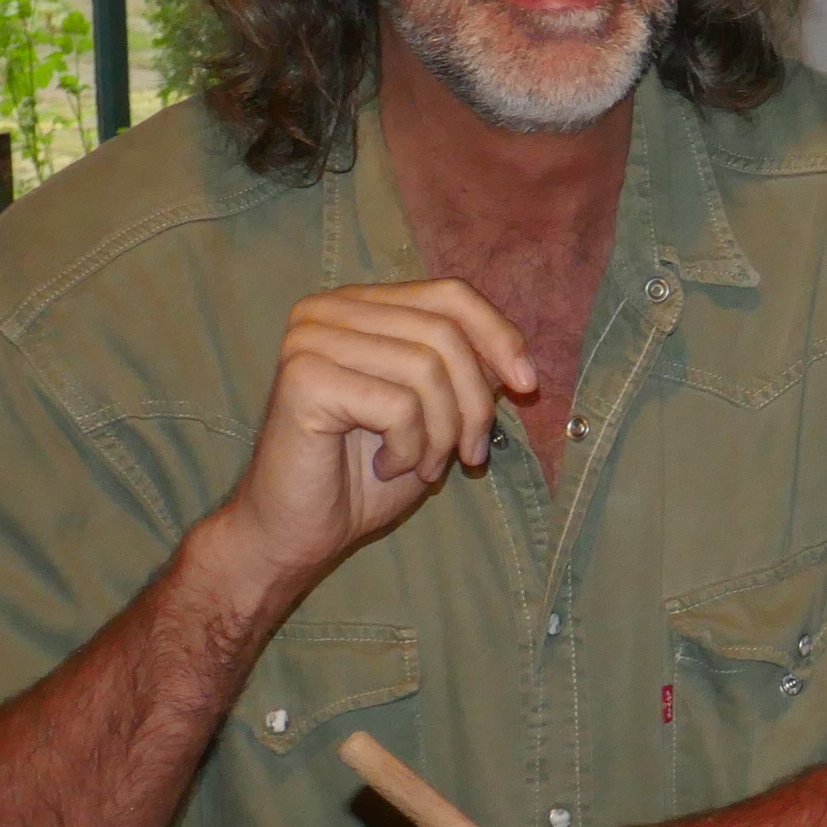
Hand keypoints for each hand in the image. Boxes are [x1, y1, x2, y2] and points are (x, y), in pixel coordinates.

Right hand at [207, 281, 536, 601]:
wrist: (298, 531)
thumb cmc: (365, 475)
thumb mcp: (435, 412)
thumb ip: (466, 371)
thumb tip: (514, 356)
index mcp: (359, 305)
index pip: (449, 294)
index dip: (498, 335)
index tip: (528, 385)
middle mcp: (328, 310)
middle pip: (443, 333)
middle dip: (474, 403)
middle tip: (471, 455)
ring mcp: (309, 339)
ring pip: (425, 367)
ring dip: (442, 433)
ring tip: (423, 465)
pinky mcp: (303, 377)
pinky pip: (397, 404)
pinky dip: (409, 447)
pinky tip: (385, 466)